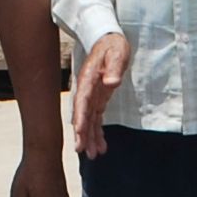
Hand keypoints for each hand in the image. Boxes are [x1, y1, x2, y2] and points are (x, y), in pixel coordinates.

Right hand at [68, 34, 129, 156]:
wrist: (107, 40)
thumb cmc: (113, 46)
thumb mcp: (117, 53)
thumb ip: (114, 67)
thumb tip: (111, 82)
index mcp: (88, 79)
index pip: (82, 100)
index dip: (80, 116)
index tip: (79, 131)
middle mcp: (86, 90)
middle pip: (82, 114)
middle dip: (82, 133)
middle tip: (82, 150)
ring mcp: (91, 96)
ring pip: (88, 120)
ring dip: (89, 137)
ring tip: (93, 155)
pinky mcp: (97, 100)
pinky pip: (95, 119)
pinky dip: (97, 132)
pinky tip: (101, 147)